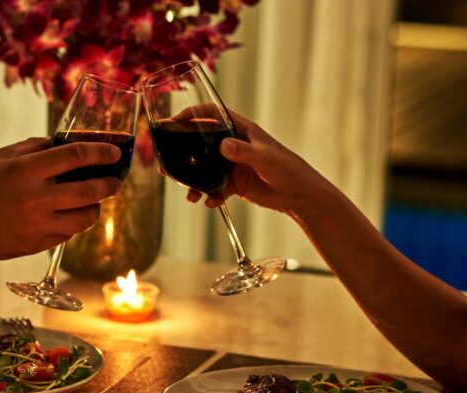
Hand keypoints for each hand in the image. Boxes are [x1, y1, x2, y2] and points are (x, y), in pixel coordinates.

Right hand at [0, 137, 122, 279]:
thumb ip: (34, 148)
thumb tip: (62, 143)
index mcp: (27, 170)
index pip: (77, 156)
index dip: (101, 153)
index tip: (114, 154)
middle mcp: (36, 198)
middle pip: (90, 191)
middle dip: (110, 185)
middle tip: (115, 182)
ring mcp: (37, 225)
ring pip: (85, 219)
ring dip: (95, 209)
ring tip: (93, 202)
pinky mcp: (36, 245)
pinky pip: (67, 235)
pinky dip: (73, 224)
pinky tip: (68, 216)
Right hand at [179, 106, 330, 215]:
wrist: (300, 195)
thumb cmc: (289, 169)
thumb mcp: (266, 158)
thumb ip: (244, 152)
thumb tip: (223, 146)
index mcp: (241, 130)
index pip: (211, 114)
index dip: (191, 115)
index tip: (172, 122)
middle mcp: (233, 145)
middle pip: (201, 144)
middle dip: (183, 154)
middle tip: (166, 166)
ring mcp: (232, 165)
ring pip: (204, 170)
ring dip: (193, 182)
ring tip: (187, 194)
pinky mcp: (234, 184)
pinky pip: (214, 188)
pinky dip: (209, 196)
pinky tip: (210, 203)